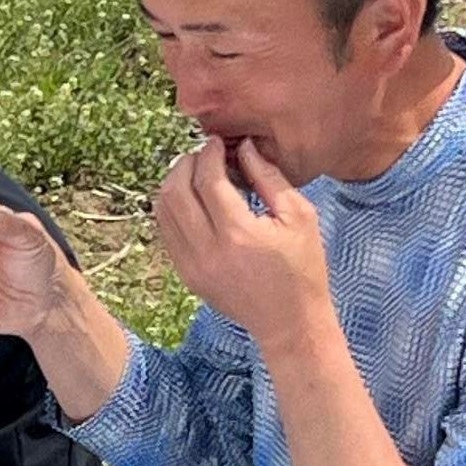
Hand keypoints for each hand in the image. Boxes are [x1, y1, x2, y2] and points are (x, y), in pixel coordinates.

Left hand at [153, 139, 332, 356]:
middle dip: (185, 165)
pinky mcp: (187, 276)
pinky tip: (194, 201)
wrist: (289, 322)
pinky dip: (173, 210)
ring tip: (197, 175)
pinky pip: (166, 233)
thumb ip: (268, 177)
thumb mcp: (298, 216)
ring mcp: (192, 267)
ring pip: (163, 213)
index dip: (208, 154)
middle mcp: (207, 252)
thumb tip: (243, 147)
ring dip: (174, 185)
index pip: (206, 180)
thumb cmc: (302, 268)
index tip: (216, 143)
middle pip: (175, 193)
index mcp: (238, 234)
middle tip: (203, 156)